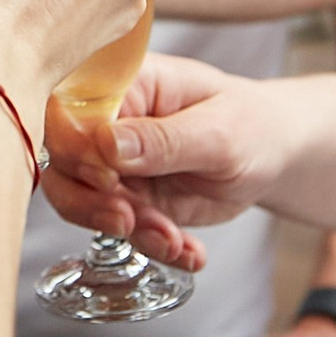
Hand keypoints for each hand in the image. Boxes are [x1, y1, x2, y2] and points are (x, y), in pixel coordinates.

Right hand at [42, 54, 287, 267]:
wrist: (271, 155)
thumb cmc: (248, 123)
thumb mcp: (218, 131)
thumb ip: (164, 138)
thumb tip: (106, 145)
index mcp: (123, 84)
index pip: (68, 112)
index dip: (75, 151)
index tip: (107, 179)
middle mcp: (107, 124)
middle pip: (64, 163)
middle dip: (92, 203)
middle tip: (130, 222)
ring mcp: (113, 165)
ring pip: (85, 203)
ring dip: (128, 231)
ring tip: (174, 242)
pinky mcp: (128, 200)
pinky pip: (120, 230)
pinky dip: (152, 248)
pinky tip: (188, 252)